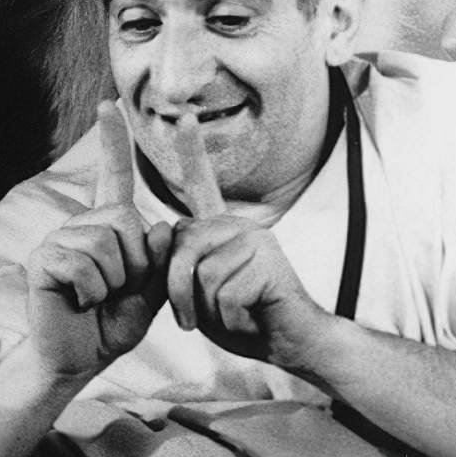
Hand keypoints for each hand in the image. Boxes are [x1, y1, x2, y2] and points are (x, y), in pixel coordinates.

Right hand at [24, 102, 172, 380]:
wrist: (80, 358)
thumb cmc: (113, 324)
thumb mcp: (152, 293)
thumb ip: (162, 260)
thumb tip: (161, 225)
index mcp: (107, 226)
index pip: (111, 176)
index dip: (112, 141)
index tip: (109, 104)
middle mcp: (80, 225)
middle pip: (126, 218)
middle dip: (136, 263)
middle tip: (118, 290)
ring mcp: (57, 240)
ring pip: (106, 244)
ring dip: (113, 282)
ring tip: (97, 298)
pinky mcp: (42, 260)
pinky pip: (82, 264)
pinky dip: (91, 291)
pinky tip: (79, 301)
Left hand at [161, 121, 332, 368]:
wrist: (292, 342)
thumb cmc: (241, 319)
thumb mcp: (198, 292)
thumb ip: (179, 266)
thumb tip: (163, 235)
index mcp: (218, 228)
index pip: (201, 183)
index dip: (190, 149)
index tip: (182, 114)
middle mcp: (236, 224)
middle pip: (179, 254)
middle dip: (182, 297)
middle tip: (210, 313)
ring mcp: (254, 238)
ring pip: (199, 278)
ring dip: (209, 312)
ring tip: (236, 313)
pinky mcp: (268, 260)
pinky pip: (224, 296)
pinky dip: (231, 319)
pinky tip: (251, 317)